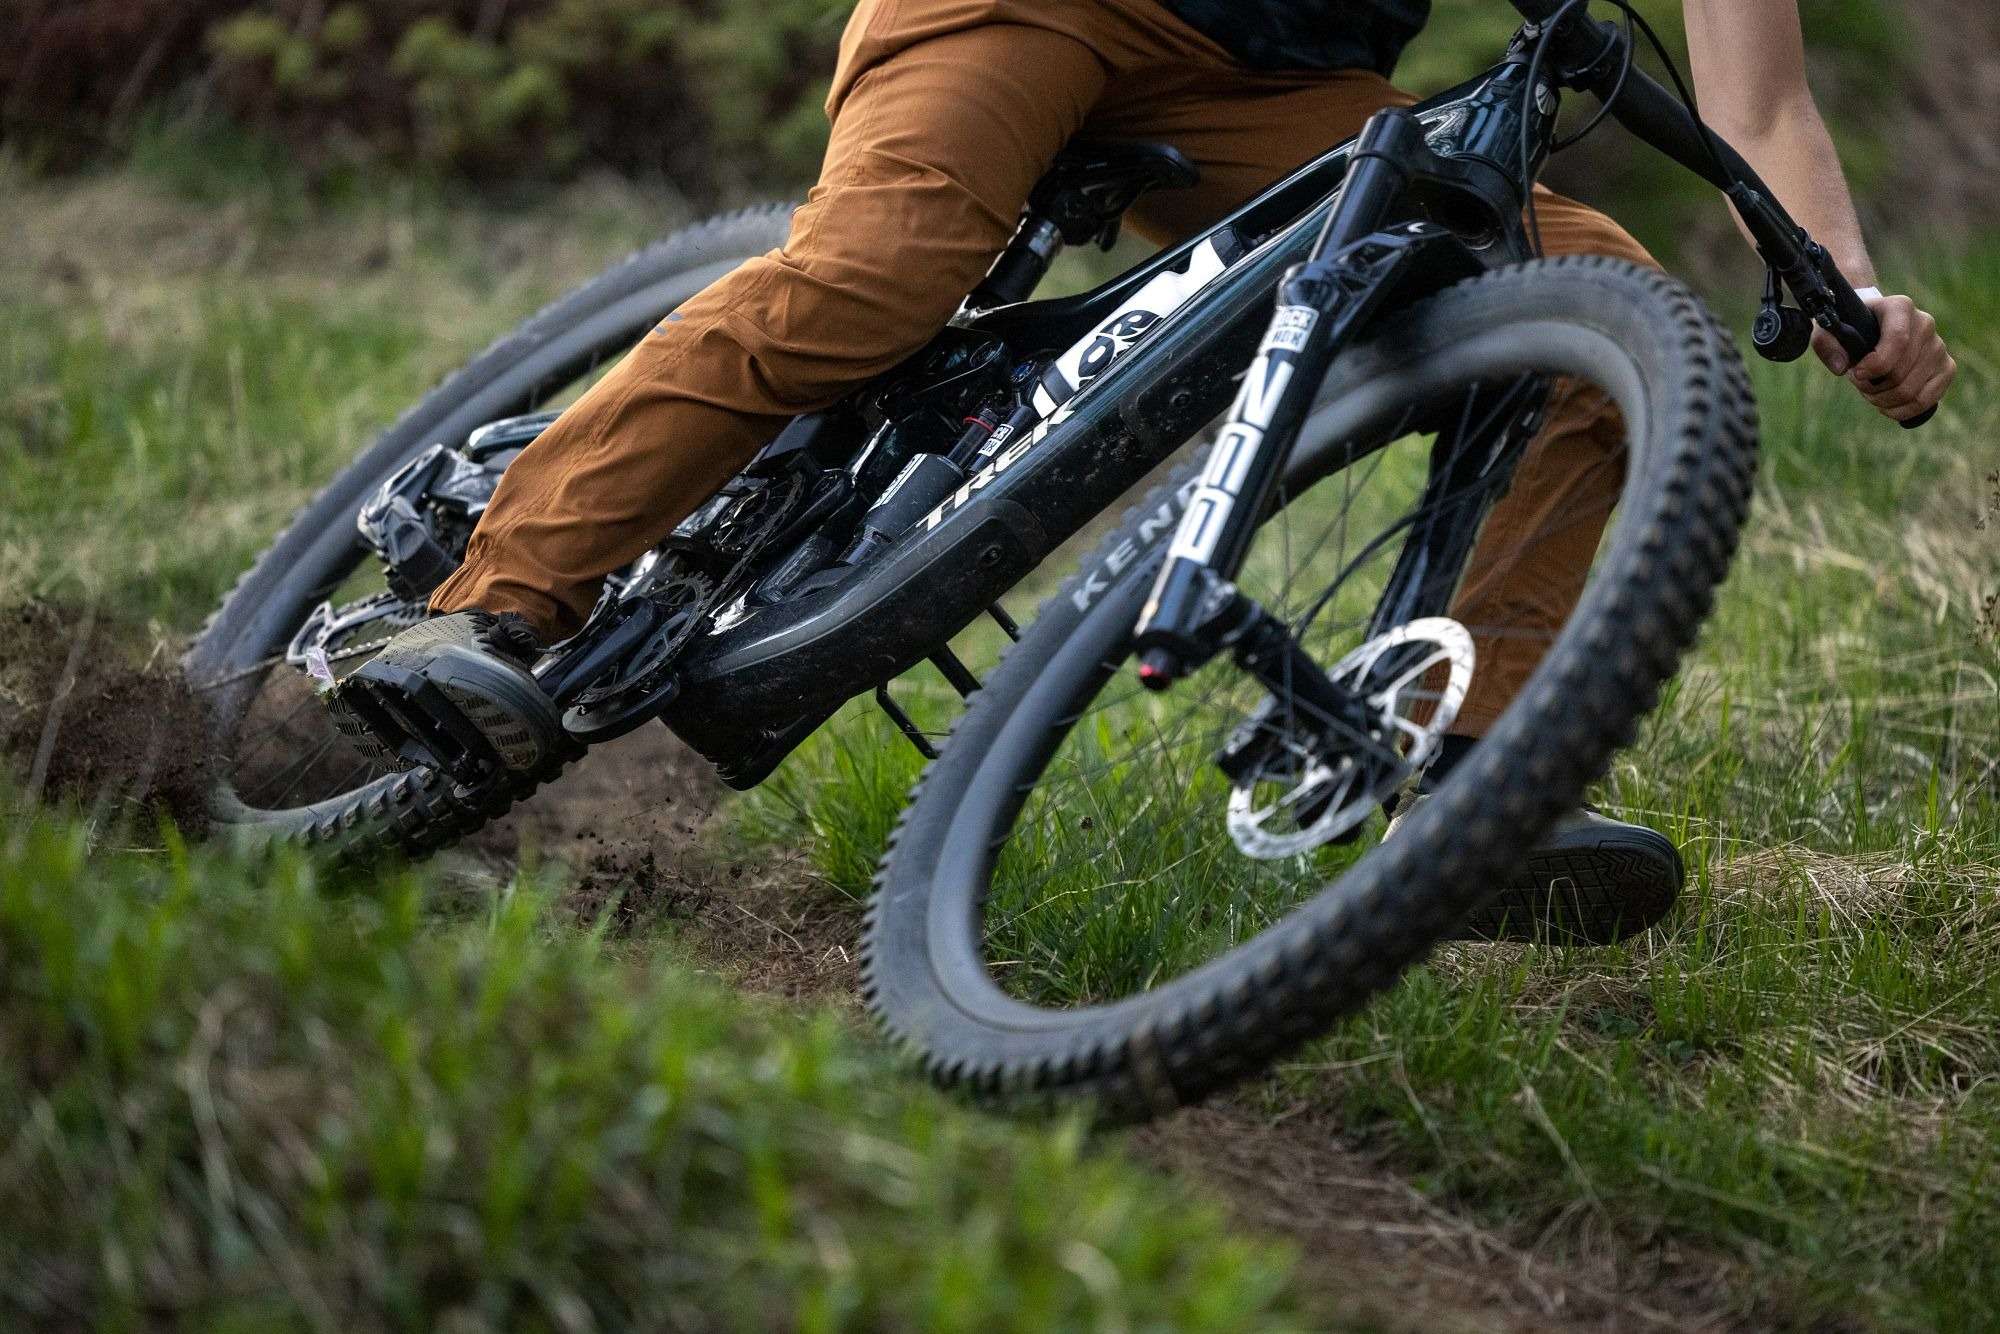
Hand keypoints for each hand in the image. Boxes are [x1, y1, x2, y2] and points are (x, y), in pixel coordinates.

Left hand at [1812, 292, 1955, 422]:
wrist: (1874, 328)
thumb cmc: (1851, 329)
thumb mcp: (1829, 331)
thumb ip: (1826, 344)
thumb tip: (1842, 368)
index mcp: (1900, 307)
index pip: (1898, 340)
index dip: (1875, 365)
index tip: (1855, 374)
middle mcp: (1925, 324)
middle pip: (1900, 373)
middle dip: (1872, 387)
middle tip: (1859, 382)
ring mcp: (1939, 347)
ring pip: (1910, 391)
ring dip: (1883, 400)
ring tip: (1871, 391)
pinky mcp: (1947, 367)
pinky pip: (1927, 401)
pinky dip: (1901, 410)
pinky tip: (1887, 405)